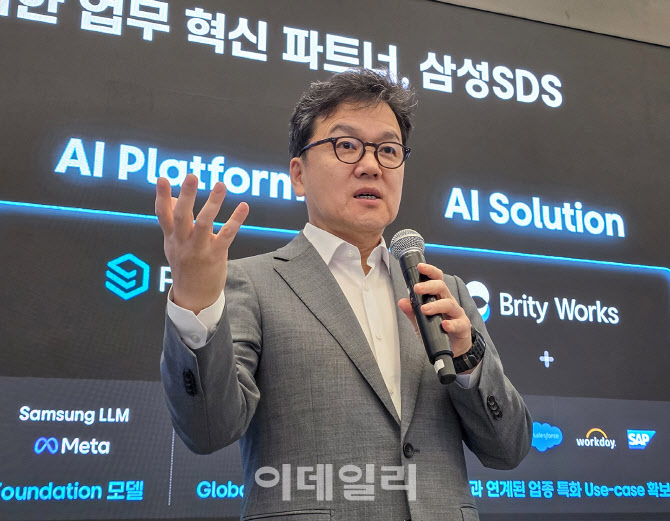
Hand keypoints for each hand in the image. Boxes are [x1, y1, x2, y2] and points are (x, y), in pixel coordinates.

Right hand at [155, 174, 248, 313]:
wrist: (193, 296)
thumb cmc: (185, 265)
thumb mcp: (173, 243)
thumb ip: (173, 221)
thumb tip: (172, 197)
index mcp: (171, 237)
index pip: (163, 214)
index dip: (161, 197)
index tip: (162, 178)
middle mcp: (183, 242)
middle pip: (182, 216)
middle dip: (186, 196)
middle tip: (191, 176)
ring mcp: (198, 250)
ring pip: (204, 224)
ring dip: (213, 204)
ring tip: (220, 185)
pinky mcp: (215, 256)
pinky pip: (226, 236)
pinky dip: (235, 220)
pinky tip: (244, 206)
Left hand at [397, 263, 472, 359]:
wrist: (453, 349)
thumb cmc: (438, 331)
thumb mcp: (421, 323)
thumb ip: (412, 313)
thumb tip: (402, 302)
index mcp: (439, 298)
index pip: (436, 280)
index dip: (429, 272)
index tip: (420, 267)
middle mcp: (449, 302)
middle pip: (442, 288)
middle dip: (429, 286)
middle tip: (417, 288)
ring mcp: (457, 314)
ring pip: (449, 304)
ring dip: (436, 305)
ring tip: (425, 309)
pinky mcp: (463, 327)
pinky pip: (459, 324)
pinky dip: (451, 324)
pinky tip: (444, 325)